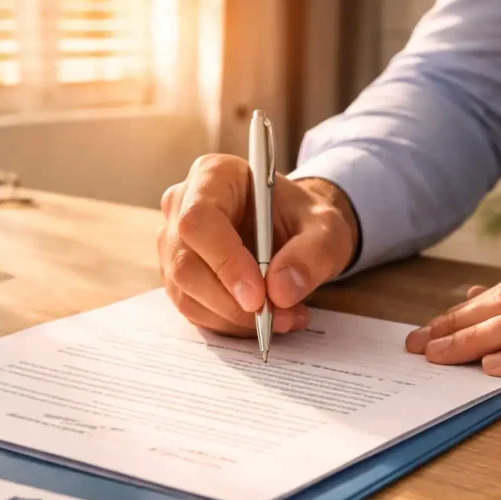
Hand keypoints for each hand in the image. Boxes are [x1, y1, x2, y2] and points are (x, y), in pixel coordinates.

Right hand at [157, 154, 358, 335]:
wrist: (294, 233)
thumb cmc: (304, 221)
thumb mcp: (327, 230)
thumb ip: (312, 255)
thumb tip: (281, 291)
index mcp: (213, 175)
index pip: (200, 219)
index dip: (224, 261)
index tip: (258, 297)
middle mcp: (182, 205)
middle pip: (185, 263)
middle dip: (231, 301)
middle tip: (277, 316)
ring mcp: (173, 243)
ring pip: (186, 293)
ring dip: (234, 318)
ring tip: (283, 318)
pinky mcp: (177, 276)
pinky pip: (193, 309)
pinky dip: (229, 324)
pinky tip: (265, 319)